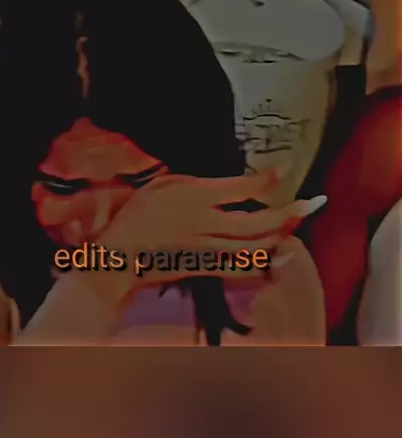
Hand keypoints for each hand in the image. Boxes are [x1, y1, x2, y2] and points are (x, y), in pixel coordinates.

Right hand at [89, 170, 325, 305]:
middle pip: (257, 222)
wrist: (124, 253)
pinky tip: (280, 251)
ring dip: (281, 235)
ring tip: (299, 221)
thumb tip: (230, 182)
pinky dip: (265, 260)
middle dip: (288, 213)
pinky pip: (242, 266)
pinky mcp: (207, 267)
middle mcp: (207, 224)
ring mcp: (209, 249)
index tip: (285, 169)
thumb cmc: (141, 212)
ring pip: (254, 246)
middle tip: (312, 203)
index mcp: (197, 197)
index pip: (241, 188)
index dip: (266, 179)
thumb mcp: (166, 184)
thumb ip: (199, 182)